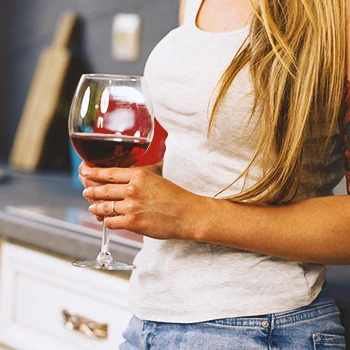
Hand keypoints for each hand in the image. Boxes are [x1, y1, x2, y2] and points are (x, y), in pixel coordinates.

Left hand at [78, 162, 206, 240]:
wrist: (188, 214)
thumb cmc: (176, 197)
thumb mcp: (156, 179)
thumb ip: (138, 179)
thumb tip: (124, 181)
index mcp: (138, 175)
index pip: (108, 173)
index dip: (93, 173)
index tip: (84, 172)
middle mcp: (132, 189)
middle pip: (103, 189)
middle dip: (91, 191)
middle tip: (85, 192)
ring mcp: (131, 206)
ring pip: (104, 206)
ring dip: (95, 207)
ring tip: (92, 207)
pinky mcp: (133, 223)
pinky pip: (111, 222)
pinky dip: (106, 221)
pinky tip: (106, 220)